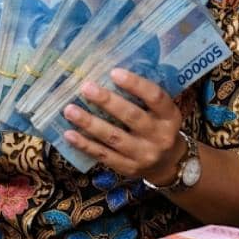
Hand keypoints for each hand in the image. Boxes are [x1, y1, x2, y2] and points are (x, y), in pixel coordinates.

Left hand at [61, 68, 184, 182]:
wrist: (167, 165)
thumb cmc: (157, 127)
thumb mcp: (161, 111)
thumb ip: (142, 95)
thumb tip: (107, 70)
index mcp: (170, 117)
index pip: (155, 97)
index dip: (135, 84)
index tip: (114, 72)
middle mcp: (160, 136)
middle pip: (131, 117)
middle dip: (107, 101)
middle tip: (86, 88)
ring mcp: (144, 155)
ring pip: (113, 137)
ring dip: (89, 123)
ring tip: (69, 110)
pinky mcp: (128, 168)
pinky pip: (103, 155)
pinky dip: (85, 144)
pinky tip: (69, 134)